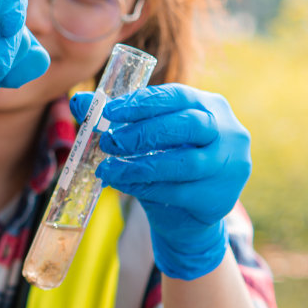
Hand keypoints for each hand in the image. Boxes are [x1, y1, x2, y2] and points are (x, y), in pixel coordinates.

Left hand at [72, 84, 251, 280]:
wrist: (189, 212)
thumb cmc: (167, 161)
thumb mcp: (147, 135)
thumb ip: (116, 117)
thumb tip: (78, 101)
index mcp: (210, 106)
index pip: (178, 95)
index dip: (143, 102)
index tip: (109, 112)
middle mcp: (228, 132)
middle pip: (187, 125)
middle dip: (143, 133)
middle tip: (109, 141)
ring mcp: (229, 166)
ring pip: (183, 163)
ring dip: (139, 166)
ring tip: (108, 168)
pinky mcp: (219, 198)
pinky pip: (178, 192)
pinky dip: (145, 188)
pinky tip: (123, 185)